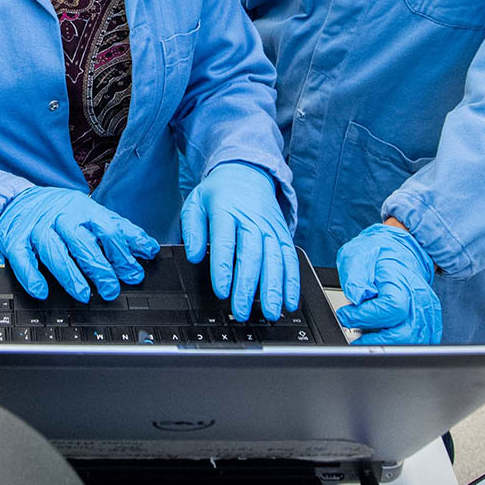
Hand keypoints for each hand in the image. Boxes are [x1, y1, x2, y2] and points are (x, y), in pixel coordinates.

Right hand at [0, 186, 158, 302]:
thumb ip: (120, 230)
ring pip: (52, 250)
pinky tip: (41, 290)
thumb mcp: (92, 213)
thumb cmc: (60, 211)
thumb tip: (148, 248)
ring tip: (82, 294)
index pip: (106, 229)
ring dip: (68, 274)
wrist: (18, 200)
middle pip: (80, 241)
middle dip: (98, 267)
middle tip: (110, 288)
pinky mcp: (15, 240)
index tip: (133, 272)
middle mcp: (60, 217)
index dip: (122, 252)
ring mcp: (36, 228)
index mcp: (83, 209)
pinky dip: (31, 275)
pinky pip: (22, 258)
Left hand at [181, 161, 301, 320]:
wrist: (247, 172)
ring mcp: (271, 227)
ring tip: (270, 312)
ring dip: (274, 288)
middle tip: (242, 310)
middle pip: (252, 254)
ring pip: (275, 259)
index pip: (226, 241)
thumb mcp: (196, 203)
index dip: (224, 268)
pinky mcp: (284, 234)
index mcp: (226, 210)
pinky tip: (290, 301)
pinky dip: (292, 281)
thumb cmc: (219, 193)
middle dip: (248, 285)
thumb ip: (192, 229)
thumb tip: (194, 255)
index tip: (221, 290)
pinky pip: (290, 259)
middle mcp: (252, 219)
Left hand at [335, 222, 442, 343]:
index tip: (346, 314)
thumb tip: (356, 297)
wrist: (398, 251)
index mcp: (402, 281)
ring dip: (388, 344)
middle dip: (376, 340)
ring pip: (414, 342)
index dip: (365, 316)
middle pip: (406, 334)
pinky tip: (385, 336)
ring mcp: (427, 311)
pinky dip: (401, 344)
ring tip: (369, 334)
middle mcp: (420, 298)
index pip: (391, 309)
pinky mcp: (429, 321)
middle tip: (356, 334)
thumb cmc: (378, 253)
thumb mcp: (356, 255)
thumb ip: (355, 276)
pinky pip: (420, 341)